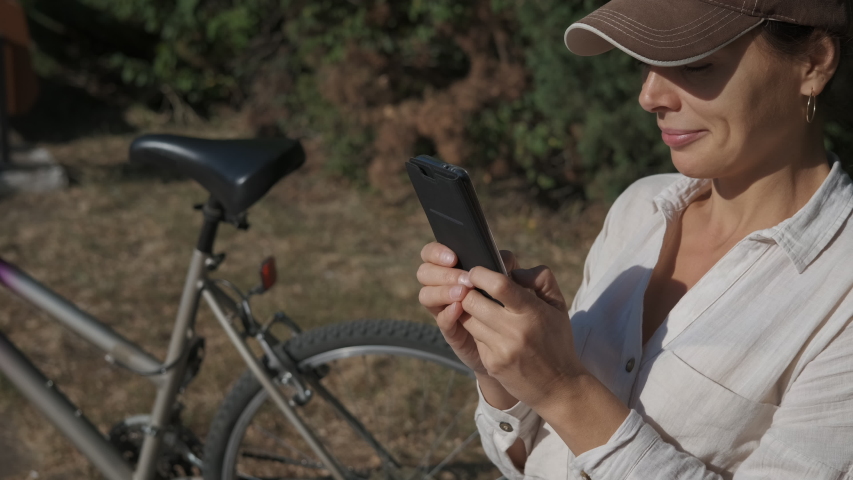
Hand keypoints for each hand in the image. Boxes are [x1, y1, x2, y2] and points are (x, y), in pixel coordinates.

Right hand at [416, 242, 519, 375]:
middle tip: (466, 280)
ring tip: (462, 294)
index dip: (437, 252)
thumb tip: (500, 259)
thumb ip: (506, 263)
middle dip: (444, 274)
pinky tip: (458, 309)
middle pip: (424, 272)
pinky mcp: (451, 330)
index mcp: (453, 268)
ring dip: (443, 292)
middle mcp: (443, 286)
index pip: (431, 253)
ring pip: (425, 295)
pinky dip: (447, 313)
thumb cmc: (512, 301)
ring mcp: (444, 308)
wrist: (518, 340)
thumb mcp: (511, 278)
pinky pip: (440, 320)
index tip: (454, 257)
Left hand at [457, 264, 584, 409]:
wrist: (560, 387)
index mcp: (532, 312)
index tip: (476, 272)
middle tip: (471, 290)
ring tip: (482, 311)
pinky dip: (477, 332)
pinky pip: (474, 339)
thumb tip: (514, 270)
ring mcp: (501, 349)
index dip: (480, 274)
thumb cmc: (557, 340)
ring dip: (470, 312)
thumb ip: (540, 279)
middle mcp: (515, 331)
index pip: (498, 285)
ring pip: (467, 319)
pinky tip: (491, 335)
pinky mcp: (492, 364)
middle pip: (472, 301)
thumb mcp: (558, 306)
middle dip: (468, 292)